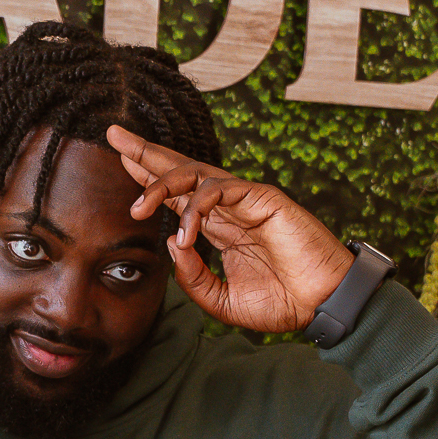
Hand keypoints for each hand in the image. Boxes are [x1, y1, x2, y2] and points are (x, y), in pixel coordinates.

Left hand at [108, 124, 355, 334]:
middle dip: (145, 152)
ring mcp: (247, 200)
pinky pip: (221, 190)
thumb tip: (171, 243)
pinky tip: (185, 232)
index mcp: (221, 227)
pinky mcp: (264, 199)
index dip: (148, 178)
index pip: (177, 194)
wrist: (324, 305)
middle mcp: (230, 208)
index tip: (120, 160)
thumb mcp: (222, 300)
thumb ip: (193, 277)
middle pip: (180, 171)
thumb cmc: (283, 303)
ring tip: (136, 206)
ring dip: (160, 184)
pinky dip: (197, 208)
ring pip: (195, 174)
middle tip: (114, 133)